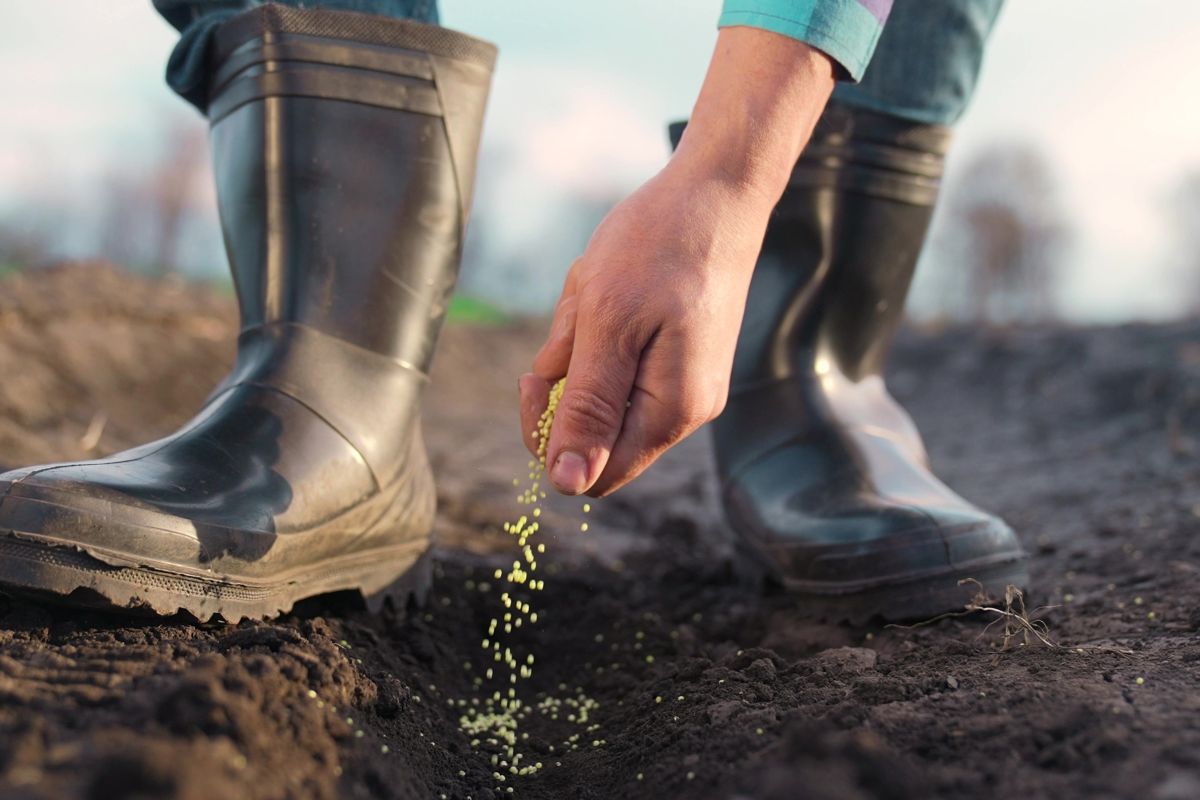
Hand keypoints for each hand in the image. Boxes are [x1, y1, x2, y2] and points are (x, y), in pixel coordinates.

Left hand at [518, 159, 768, 495]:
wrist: (718, 190)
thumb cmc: (661, 245)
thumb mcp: (607, 324)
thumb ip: (587, 408)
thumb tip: (568, 484)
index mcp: (671, 413)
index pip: (591, 474)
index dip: (549, 437)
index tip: (538, 376)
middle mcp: (685, 411)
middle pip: (596, 436)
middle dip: (566, 384)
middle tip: (571, 324)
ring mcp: (687, 385)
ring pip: (603, 395)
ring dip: (582, 350)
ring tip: (598, 292)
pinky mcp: (681, 360)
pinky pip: (620, 367)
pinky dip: (601, 333)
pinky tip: (612, 289)